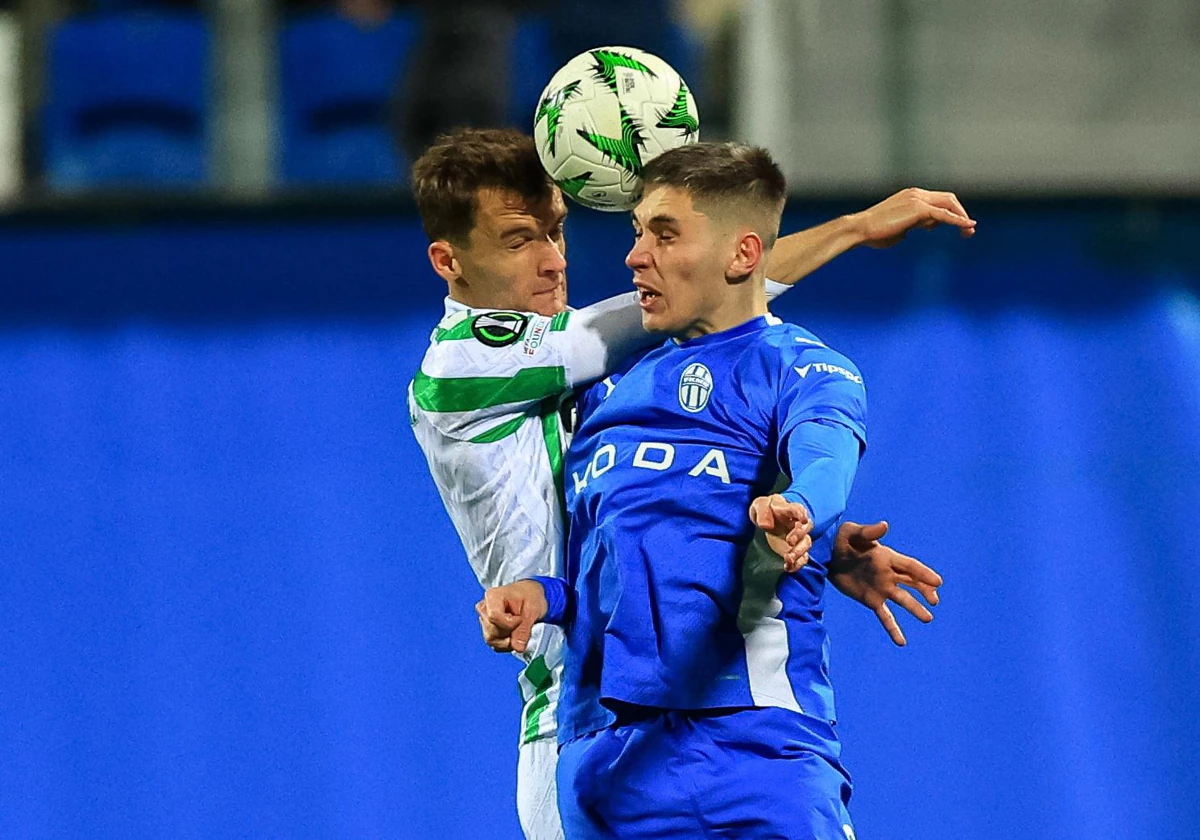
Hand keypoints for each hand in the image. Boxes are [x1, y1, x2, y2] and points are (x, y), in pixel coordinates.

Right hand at [475, 580, 547, 653]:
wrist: (530, 596)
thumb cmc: (530, 596)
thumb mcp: (532, 609)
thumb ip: (524, 629)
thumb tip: (518, 647)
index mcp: (492, 597)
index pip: (493, 617)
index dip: (510, 624)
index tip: (521, 619)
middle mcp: (484, 609)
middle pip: (492, 632)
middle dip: (511, 633)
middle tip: (524, 624)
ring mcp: (485, 621)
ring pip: (492, 640)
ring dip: (510, 640)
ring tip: (520, 628)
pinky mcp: (488, 631)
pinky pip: (495, 645)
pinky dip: (508, 644)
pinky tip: (516, 633)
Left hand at [749, 494, 812, 572]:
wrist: (769, 519)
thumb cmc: (767, 509)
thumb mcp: (760, 505)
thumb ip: (762, 511)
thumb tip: (765, 525)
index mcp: (788, 509)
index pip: (797, 509)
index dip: (801, 514)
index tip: (803, 520)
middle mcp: (797, 523)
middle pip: (805, 528)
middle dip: (799, 535)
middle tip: (789, 541)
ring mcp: (799, 537)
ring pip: (806, 544)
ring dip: (799, 552)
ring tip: (788, 558)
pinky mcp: (796, 549)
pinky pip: (802, 558)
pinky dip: (797, 564)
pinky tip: (788, 567)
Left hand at [829, 520, 942, 645]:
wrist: (825, 556)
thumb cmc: (840, 540)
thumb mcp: (852, 533)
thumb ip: (869, 532)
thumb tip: (885, 525)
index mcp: (887, 557)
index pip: (910, 566)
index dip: (924, 573)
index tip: (938, 583)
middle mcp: (888, 574)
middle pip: (912, 583)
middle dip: (924, 591)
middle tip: (934, 601)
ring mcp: (881, 588)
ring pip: (902, 600)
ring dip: (915, 609)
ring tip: (928, 619)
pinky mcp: (871, 600)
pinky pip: (885, 616)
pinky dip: (893, 628)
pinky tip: (902, 642)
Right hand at [848, 187, 975, 248]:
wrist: (860, 229)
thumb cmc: (873, 233)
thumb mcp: (896, 229)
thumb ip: (907, 227)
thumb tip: (909, 233)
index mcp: (911, 196)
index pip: (938, 200)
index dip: (951, 213)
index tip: (958, 228)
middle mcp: (916, 194)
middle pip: (948, 199)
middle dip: (961, 213)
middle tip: (969, 230)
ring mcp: (918, 200)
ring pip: (949, 204)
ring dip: (962, 217)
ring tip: (969, 232)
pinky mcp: (919, 209)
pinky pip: (944, 214)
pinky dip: (958, 220)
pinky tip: (968, 226)